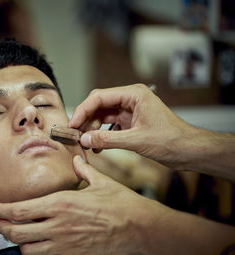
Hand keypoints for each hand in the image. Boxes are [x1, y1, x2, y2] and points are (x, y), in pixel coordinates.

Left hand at [0, 155, 165, 254]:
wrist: (141, 226)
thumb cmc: (121, 202)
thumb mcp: (100, 181)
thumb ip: (83, 170)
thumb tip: (76, 161)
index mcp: (60, 203)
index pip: (20, 209)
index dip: (2, 208)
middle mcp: (58, 225)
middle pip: (17, 233)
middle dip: (4, 229)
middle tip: (3, 225)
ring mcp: (65, 245)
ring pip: (29, 252)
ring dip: (22, 246)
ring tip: (25, 240)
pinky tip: (45, 254)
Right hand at [69, 84, 192, 168]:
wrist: (189, 151)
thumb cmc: (172, 140)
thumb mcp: (136, 140)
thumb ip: (108, 140)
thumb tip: (85, 139)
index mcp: (134, 94)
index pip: (99, 97)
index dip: (83, 110)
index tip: (72, 124)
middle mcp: (130, 100)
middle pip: (99, 106)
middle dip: (86, 120)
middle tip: (76, 135)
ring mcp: (130, 111)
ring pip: (102, 117)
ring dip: (92, 130)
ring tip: (85, 144)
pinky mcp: (130, 123)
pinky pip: (109, 127)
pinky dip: (102, 136)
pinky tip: (97, 147)